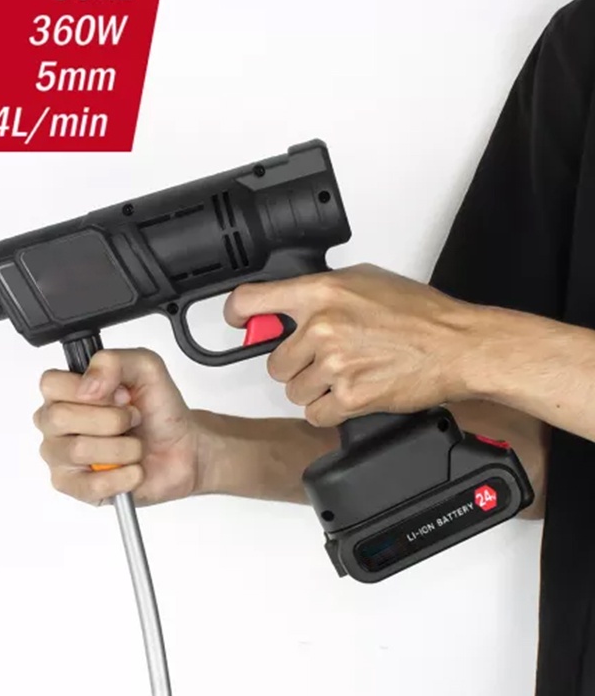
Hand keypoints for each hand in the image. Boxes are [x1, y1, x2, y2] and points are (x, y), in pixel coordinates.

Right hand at [33, 348, 202, 505]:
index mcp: (65, 391)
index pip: (50, 384)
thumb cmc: (158, 411)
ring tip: (134, 446)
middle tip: (131, 420)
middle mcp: (56, 423)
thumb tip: (87, 386)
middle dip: (111, 419)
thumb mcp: (145, 368)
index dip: (91, 389)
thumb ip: (112, 361)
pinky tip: (132, 470)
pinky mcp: (74, 487)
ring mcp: (60, 456)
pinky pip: (89, 485)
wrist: (182, 449)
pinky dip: (122, 477)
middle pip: (60, 417)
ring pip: (79, 449)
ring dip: (123, 448)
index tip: (119, 395)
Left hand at [224, 264, 477, 426]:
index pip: (251, 300)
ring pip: (292, 390)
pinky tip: (351, 394)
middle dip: (295, 365)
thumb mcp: (363, 281)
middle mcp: (322, 327)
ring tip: (346, 374)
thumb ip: (320, 293)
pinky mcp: (350, 397)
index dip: (239, 314)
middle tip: (325, 358)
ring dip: (314, 389)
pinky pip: (314, 414)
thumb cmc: (418, 313)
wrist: (457, 344)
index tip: (239, 321)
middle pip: (273, 362)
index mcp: (321, 293)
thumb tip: (286, 305)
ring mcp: (334, 364)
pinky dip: (329, 411)